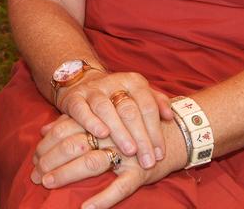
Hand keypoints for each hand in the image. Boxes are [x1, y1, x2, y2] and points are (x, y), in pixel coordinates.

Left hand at [31, 117, 185, 208]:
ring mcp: (126, 151)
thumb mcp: (102, 120)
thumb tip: (43, 129)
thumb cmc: (130, 127)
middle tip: (35, 176)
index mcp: (101, 117)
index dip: (48, 145)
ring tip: (50, 185)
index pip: (67, 129)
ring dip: (68, 174)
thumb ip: (72, 122)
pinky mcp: (140, 171)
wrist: (173, 133)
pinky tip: (86, 208)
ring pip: (92, 162)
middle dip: (52, 160)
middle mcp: (111, 131)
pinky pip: (120, 187)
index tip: (33, 160)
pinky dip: (103, 199)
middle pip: (74, 143)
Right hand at [54, 71, 172, 167]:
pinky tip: (101, 135)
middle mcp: (113, 82)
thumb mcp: (139, 95)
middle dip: (140, 137)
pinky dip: (91, 121)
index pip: (148, 106)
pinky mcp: (74, 98)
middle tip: (147, 161)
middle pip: (129, 110)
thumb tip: (170, 115)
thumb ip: (156, 102)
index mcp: (133, 81)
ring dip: (119, 131)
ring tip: (129, 152)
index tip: (159, 154)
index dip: (155, 131)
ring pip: (106, 109)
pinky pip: (81, 109)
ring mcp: (92, 90)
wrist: (83, 83)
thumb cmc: (118, 97)